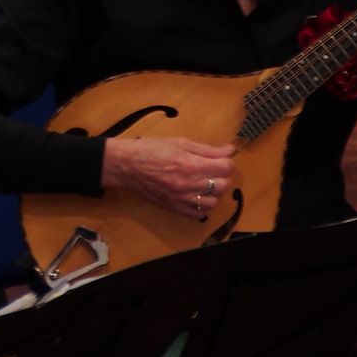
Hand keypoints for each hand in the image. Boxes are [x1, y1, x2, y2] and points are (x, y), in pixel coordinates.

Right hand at [101, 137, 234, 220]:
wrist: (128, 166)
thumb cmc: (151, 150)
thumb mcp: (180, 143)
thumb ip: (207, 149)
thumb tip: (229, 151)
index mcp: (190, 165)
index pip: (225, 168)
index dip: (227, 161)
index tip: (222, 157)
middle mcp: (189, 185)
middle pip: (223, 185)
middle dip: (222, 175)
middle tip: (212, 168)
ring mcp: (183, 200)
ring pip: (214, 202)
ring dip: (214, 192)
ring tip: (204, 182)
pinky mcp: (176, 209)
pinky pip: (200, 214)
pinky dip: (202, 205)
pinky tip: (196, 195)